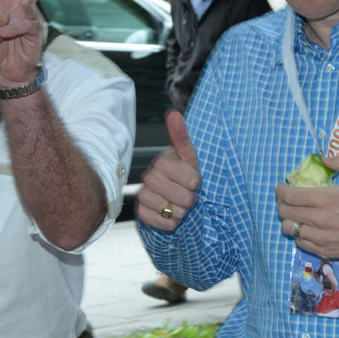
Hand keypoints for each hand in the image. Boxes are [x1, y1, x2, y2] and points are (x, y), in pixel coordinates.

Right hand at [135, 110, 201, 230]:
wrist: (170, 193)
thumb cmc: (183, 172)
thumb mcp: (188, 155)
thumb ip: (181, 136)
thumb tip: (173, 114)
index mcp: (163, 162)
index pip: (192, 180)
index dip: (197, 183)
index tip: (195, 181)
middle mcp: (150, 177)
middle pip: (184, 198)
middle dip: (191, 199)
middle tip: (188, 195)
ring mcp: (143, 194)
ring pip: (171, 211)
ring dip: (181, 212)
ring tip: (179, 204)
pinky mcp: (141, 212)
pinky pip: (161, 223)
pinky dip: (170, 223)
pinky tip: (170, 214)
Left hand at [275, 152, 338, 262]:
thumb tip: (324, 157)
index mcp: (326, 199)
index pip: (289, 195)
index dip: (280, 189)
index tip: (281, 186)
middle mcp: (319, 219)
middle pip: (284, 211)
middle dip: (281, 202)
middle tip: (286, 198)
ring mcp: (320, 238)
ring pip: (288, 229)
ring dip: (288, 219)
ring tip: (295, 213)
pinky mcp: (324, 251)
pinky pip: (299, 242)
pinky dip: (298, 233)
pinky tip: (306, 227)